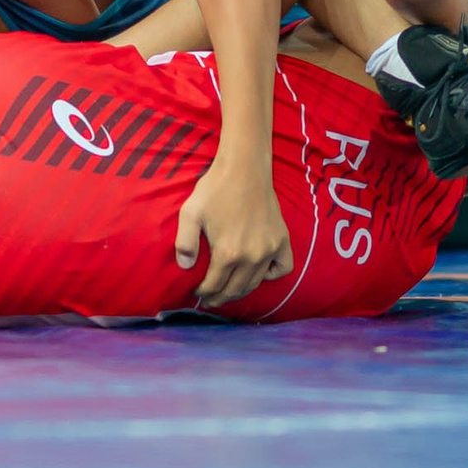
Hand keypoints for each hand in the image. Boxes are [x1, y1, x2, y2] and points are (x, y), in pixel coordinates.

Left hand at [174, 154, 293, 306]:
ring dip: (240, 291)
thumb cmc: (215, 189)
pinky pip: (282, 268)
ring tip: (228, 290)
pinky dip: (271, 274)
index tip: (197, 293)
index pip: (214, 286)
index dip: (203, 293)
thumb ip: (184, 243)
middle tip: (210, 299)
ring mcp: (269, 250)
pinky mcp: (282, 241)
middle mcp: (251, 257)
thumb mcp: (190, 213)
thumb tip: (185, 267)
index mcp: (228, 253)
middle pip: (234, 290)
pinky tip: (259, 272)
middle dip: (219, 298)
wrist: (245, 168)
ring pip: (255, 284)